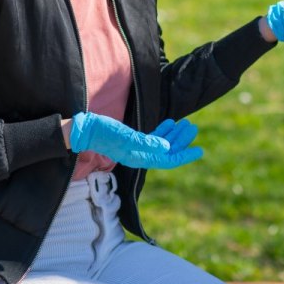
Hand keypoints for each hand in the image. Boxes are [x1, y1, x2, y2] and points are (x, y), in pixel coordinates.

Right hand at [69, 112, 202, 169]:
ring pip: (161, 144)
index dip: (184, 155)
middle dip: (182, 141)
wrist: (85, 130)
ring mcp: (136, 148)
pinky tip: (171, 123)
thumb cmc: (103, 132)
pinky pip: (152, 138)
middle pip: (167, 151)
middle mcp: (140, 155)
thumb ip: (146, 143)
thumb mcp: (126, 137)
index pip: (167, 160)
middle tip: (193, 128)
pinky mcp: (132, 140)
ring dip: (174, 135)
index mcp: (140, 157)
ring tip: (186, 124)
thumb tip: (167, 148)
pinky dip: (163, 131)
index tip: (199, 150)